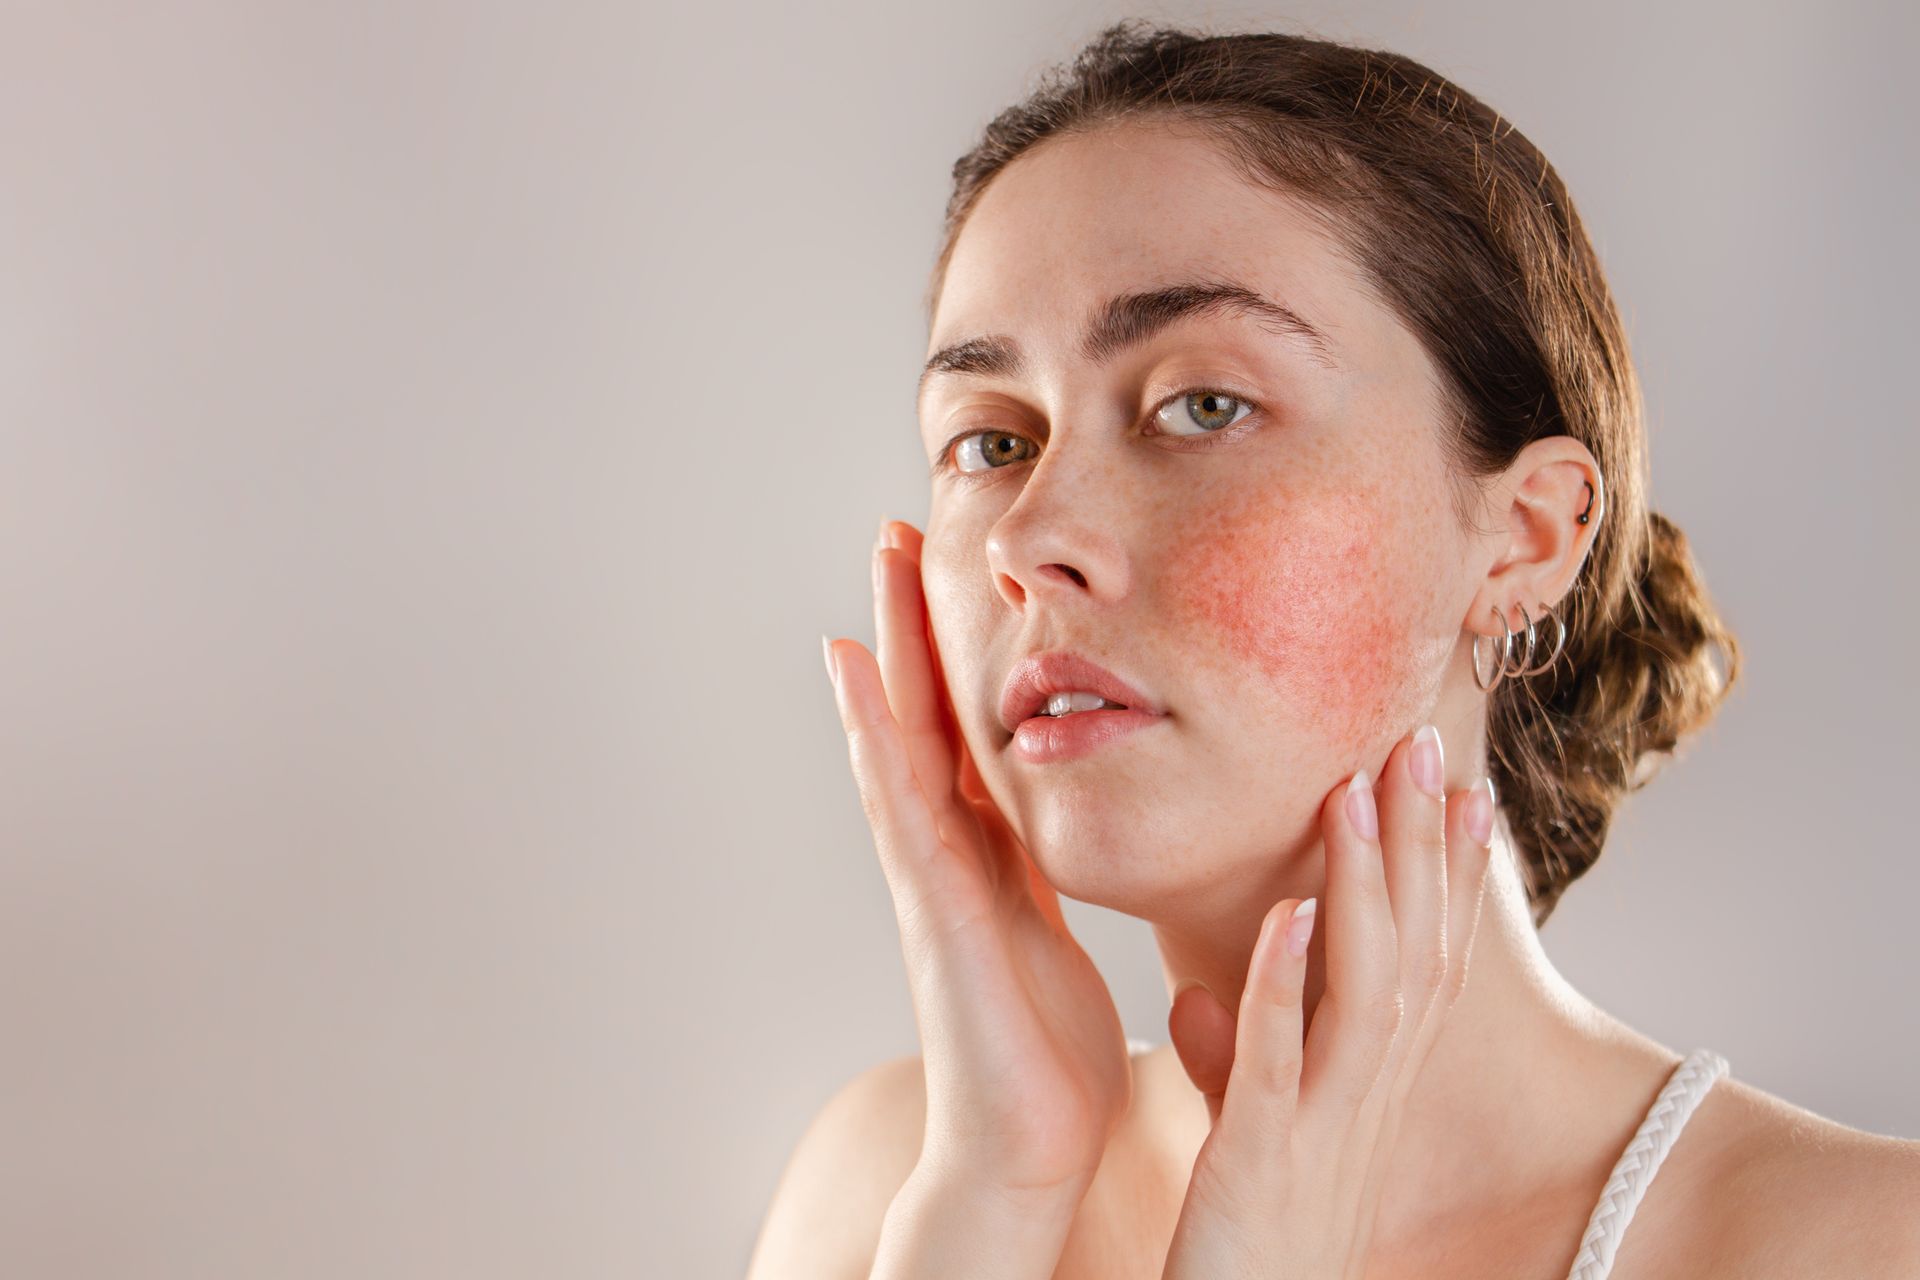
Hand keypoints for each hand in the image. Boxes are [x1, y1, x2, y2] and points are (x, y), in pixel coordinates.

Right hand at [823, 519, 1132, 1200]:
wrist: (1024, 1152)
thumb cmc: (1046, 1059)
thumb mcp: (1060, 936)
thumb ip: (1054, 877)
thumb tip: (1072, 828)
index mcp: (991, 855)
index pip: (970, 729)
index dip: (957, 651)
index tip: (952, 571)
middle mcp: (950, 852)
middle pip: (926, 713)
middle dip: (913, 621)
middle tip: (899, 528)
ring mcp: (929, 875)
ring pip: (901, 736)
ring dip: (887, 647)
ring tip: (876, 562)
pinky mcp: (930, 907)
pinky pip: (898, 801)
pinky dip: (872, 730)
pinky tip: (852, 667)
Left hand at [1159, 724, 1496, 1277]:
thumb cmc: (1241, 1247)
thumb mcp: (1245, 1140)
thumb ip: (1231, 1061)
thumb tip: (1200, 993)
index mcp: (1367, 1092)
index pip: (1425, 964)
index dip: (1448, 876)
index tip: (1461, 787)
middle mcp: (1366, 1103)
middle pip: (1413, 953)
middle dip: (1421, 847)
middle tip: (1422, 744)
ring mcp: (1323, 1131)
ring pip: (1364, 989)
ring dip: (1364, 887)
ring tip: (1357, 791)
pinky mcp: (1263, 1162)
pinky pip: (1281, 1064)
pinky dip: (1286, 986)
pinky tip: (1292, 914)